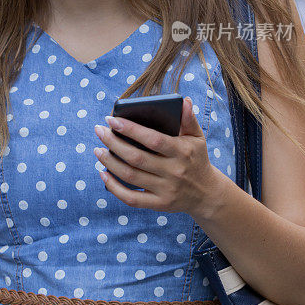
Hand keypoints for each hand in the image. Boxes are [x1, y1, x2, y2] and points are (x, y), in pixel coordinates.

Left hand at [93, 97, 222, 214]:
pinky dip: (114, 187)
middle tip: (99, 131)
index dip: (130, 129)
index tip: (111, 120)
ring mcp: (166, 190)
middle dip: (113, 143)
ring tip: (97, 150)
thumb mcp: (197, 138)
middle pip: (136, 158)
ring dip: (109, 162)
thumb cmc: (197, 159)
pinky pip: (132, 199)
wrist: (207, 194)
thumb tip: (182, 100)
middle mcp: (173, 172)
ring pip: (130, 176)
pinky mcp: (159, 205)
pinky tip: (103, 173)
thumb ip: (189, 119)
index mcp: (182, 152)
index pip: (152, 139)